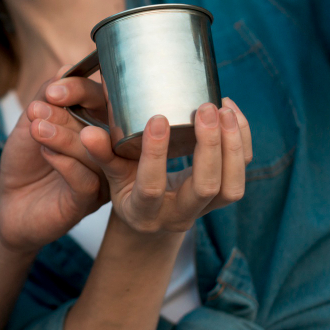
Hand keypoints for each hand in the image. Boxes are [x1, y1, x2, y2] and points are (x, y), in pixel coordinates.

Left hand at [0, 74, 108, 255]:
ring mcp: (100, 176)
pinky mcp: (88, 202)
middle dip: (69, 112)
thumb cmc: (25, 160)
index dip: (79, 90)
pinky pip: (86, 180)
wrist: (8, 202)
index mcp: (95, 124)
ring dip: (63, 136)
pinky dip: (65, 163)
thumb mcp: (31, 122)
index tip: (53, 89)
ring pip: (94, 152)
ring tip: (37, 129)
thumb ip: (47, 97)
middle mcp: (104, 149)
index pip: (100, 100)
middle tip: (39, 108)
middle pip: (102, 124)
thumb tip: (65, 69)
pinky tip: (46, 153)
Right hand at [75, 99, 251, 234]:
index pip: (153, 187)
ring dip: (233, 145)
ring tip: (224, 109)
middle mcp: (180, 216)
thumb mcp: (111, 177)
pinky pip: (241, 174)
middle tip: (205, 108)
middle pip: (206, 186)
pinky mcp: (222, 197)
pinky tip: (232, 113)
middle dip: (210, 145)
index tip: (158, 117)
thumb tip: (87, 133)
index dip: (156, 154)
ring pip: (232, 186)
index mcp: (146, 212)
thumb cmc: (127, 192)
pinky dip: (242, 142)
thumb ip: (102, 155)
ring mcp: (205, 209)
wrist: (153, 220)